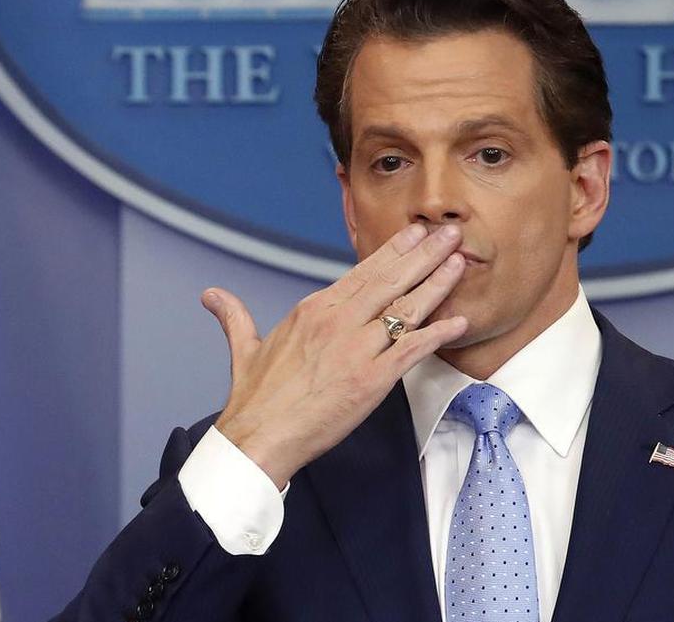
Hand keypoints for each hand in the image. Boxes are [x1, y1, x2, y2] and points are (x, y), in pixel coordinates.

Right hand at [201, 224, 468, 488]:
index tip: (416, 234)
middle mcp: (337, 321)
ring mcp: (356, 348)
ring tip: (462, 261)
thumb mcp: (245, 349)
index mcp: (312, 309)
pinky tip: (460, 321)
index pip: (362, 272)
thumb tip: (211, 296)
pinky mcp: (371, 379)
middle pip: (390, 280)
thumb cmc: (254, 401)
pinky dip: (438, 334)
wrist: (257, 440)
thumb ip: (235, 317)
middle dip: (425, 254)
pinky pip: (412, 350)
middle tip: (452, 232)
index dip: (394, 251)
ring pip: (406, 307)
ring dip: (438, 283)